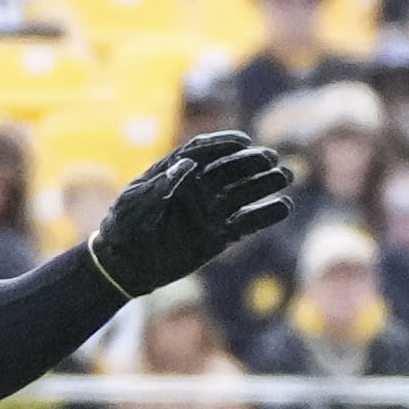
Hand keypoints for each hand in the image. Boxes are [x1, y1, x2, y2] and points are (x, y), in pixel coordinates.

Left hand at [88, 133, 293, 296]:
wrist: (123, 266)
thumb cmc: (123, 229)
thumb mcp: (134, 204)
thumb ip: (160, 185)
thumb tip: (188, 165)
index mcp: (176, 173)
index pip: (204, 151)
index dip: (224, 143)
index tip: (242, 142)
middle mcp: (197, 188)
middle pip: (231, 168)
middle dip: (252, 161)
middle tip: (270, 160)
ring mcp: (210, 211)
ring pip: (245, 192)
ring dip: (266, 183)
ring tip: (285, 176)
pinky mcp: (219, 235)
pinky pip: (248, 222)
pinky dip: (266, 215)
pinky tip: (284, 206)